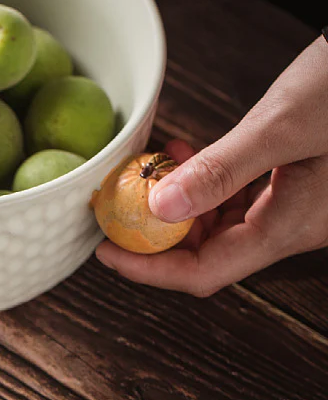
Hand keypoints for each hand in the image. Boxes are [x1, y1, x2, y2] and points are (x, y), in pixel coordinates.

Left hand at [96, 35, 327, 295]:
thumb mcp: (280, 128)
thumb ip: (222, 170)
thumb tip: (159, 206)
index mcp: (290, 226)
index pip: (206, 271)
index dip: (149, 268)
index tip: (105, 251)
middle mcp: (291, 224)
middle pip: (208, 251)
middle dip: (156, 231)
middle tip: (114, 201)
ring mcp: (293, 204)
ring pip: (218, 222)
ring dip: (176, 201)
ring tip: (147, 167)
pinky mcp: (292, 181)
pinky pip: (235, 195)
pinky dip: (202, 180)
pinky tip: (184, 152)